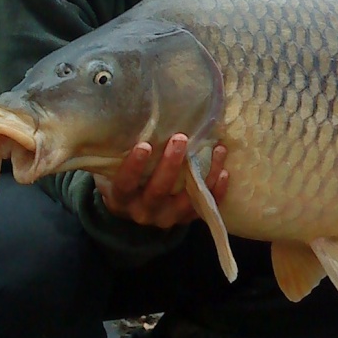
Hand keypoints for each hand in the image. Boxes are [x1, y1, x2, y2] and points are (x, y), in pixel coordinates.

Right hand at [94, 134, 227, 229]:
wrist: (132, 207)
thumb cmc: (123, 176)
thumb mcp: (112, 168)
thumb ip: (116, 151)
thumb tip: (123, 117)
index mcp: (121, 198)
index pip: (126, 184)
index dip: (134, 167)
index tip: (144, 146)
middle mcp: (143, 211)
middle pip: (158, 191)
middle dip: (170, 165)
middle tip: (180, 138)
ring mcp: (166, 217)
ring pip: (186, 201)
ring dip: (203, 175)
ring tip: (217, 149)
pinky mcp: (185, 219)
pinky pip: (203, 208)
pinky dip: (216, 192)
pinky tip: (224, 172)